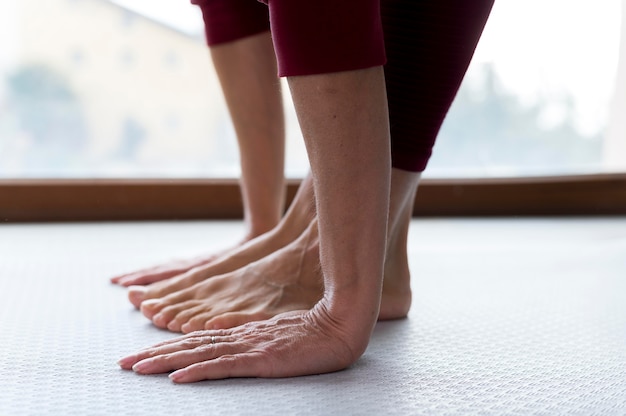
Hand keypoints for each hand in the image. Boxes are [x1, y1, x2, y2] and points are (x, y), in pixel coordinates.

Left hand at [118, 304, 363, 381]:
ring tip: (137, 369)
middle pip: (188, 346)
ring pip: (197, 354)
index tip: (141, 358)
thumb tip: (230, 353)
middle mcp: (238, 338)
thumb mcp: (277, 340)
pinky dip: (196, 371)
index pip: (196, 341)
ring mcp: (248, 347)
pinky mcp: (260, 358)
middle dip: (153, 356)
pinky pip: (222, 366)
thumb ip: (253, 345)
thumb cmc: (314, 336)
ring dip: (164, 362)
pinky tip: (176, 378)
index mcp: (241, 335)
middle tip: (122, 365)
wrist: (340, 326)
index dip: (167, 349)